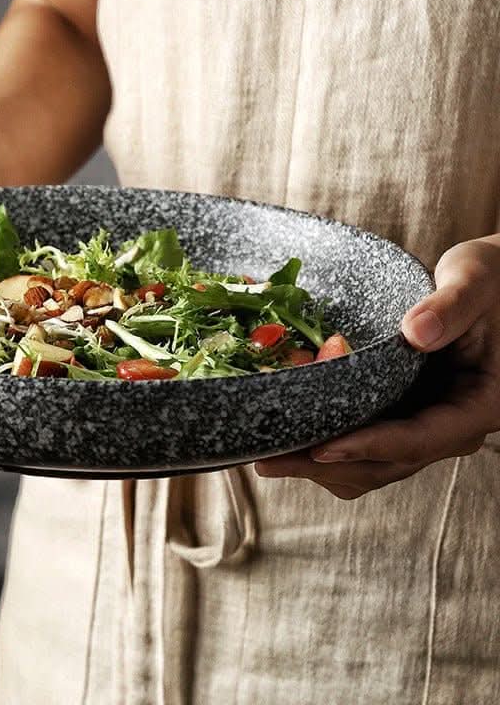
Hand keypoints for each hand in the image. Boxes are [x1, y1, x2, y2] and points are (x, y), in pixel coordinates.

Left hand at [254, 237, 499, 498]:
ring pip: (373, 465)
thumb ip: (451, 306)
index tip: (321, 449)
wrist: (497, 285)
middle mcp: (452, 426)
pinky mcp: (407, 416)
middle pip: (387, 464)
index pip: (420, 438)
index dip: (368, 446)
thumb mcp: (476, 280)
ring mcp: (427, 425)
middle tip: (267, 461)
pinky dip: (329, 447)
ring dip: (321, 467)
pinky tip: (289, 436)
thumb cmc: (494, 278)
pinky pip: (368, 447)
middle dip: (326, 466)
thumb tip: (413, 333)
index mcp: (479, 405)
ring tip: (267, 457)